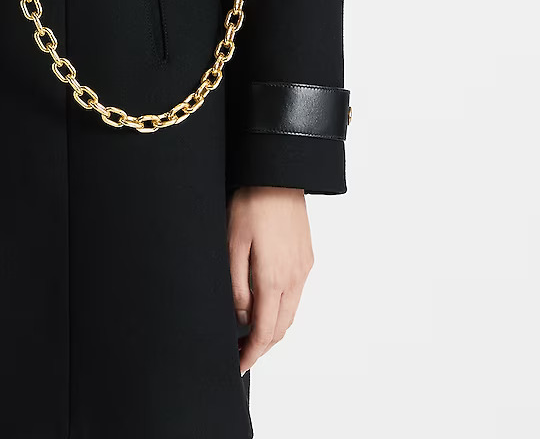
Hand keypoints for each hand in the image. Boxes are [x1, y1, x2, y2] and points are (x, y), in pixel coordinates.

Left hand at [227, 185, 313, 373]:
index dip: (251, 353)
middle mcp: (294, 278)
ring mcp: (303, 269)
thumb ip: (236, 284)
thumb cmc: (250, 203)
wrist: (278, 174)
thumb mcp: (231, 243)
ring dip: (272, 329)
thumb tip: (241, 316)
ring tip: (249, 334)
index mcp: (273, 278)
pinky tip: (266, 304)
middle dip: (261, 347)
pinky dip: (282, 309)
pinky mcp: (307, 258)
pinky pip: (296, 295)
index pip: (264, 331)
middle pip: (280, 328)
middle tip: (239, 353)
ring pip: (290, 313)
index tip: (237, 365)